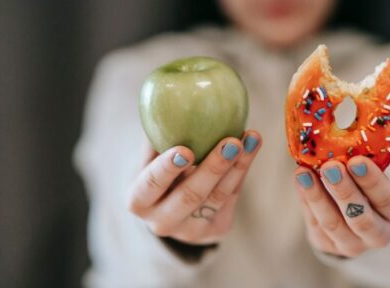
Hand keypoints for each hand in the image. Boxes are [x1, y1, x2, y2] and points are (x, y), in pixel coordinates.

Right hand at [128, 130, 261, 244]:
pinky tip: (251, 148)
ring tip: (251, 138)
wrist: (172, 208)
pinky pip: (232, 198)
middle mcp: (162, 222)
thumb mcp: (150, 157)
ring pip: (218, 197)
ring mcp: (190, 232)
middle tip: (231, 142)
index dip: (167, 168)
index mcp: (138, 201)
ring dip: (238, 166)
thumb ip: (158, 136)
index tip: (185, 150)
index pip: (151, 185)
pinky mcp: (216, 230)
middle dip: (213, 168)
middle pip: (190, 195)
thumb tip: (171, 96)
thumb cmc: (159, 171)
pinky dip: (242, 171)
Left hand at [294, 156, 389, 256]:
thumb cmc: (367, 186)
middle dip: (344, 190)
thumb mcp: (375, 175)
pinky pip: (315, 223)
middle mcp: (379, 234)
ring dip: (317, 196)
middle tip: (330, 166)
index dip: (372, 181)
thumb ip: (363, 162)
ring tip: (304, 173)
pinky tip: (300, 180)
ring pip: (333, 223)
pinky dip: (306, 200)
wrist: (356, 216)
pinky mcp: (328, 246)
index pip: (388, 199)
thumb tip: (339, 134)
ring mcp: (353, 245)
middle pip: (361, 217)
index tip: (357, 161)